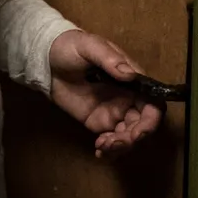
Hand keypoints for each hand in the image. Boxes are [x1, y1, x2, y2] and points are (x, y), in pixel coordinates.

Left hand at [47, 29, 164, 158]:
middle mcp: (128, 98)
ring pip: (128, 136)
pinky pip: (111, 139)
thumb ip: (109, 59)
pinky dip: (110, 150)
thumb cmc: (70, 47)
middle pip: (143, 125)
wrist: (45, 59)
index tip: (139, 131)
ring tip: (102, 145)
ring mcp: (114, 112)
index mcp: (132, 80)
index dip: (151, 119)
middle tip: (115, 141)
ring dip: (121, 146)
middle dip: (134, 138)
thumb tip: (129, 74)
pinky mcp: (98, 121)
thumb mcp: (89, 46)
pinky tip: (99, 151)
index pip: (153, 103)